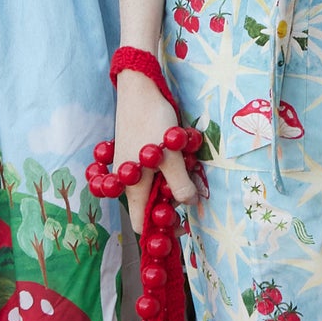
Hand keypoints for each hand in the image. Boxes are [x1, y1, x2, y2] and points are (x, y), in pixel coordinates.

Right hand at [112, 72, 195, 232]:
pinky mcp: (138, 153)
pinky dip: (169, 167)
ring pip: (156, 186)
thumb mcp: (171, 156)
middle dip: (173, 202)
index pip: (141, 225)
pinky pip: (156, 169)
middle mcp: (130, 181)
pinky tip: (180, 152)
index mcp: (134, 188)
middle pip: (152, 206)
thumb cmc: (153, 122)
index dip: (160, 231)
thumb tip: (190, 204)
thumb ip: (180, 185)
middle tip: (191, 187)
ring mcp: (133, 166)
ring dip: (174, 181)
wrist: (139, 89)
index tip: (182, 224)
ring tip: (186, 163)